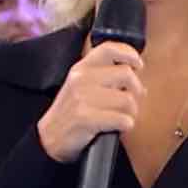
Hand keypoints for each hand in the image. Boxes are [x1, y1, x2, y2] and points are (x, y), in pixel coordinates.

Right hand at [37, 41, 144, 162]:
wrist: (50, 137)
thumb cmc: (70, 113)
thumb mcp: (80, 85)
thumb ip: (103, 75)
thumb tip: (135, 73)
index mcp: (81, 68)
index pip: (109, 49)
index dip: (129, 54)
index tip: (138, 65)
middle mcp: (81, 79)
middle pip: (126, 74)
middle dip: (136, 90)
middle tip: (131, 101)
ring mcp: (83, 98)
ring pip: (127, 100)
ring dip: (131, 112)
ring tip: (122, 117)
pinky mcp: (86, 118)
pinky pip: (122, 120)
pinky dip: (125, 126)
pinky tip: (117, 127)